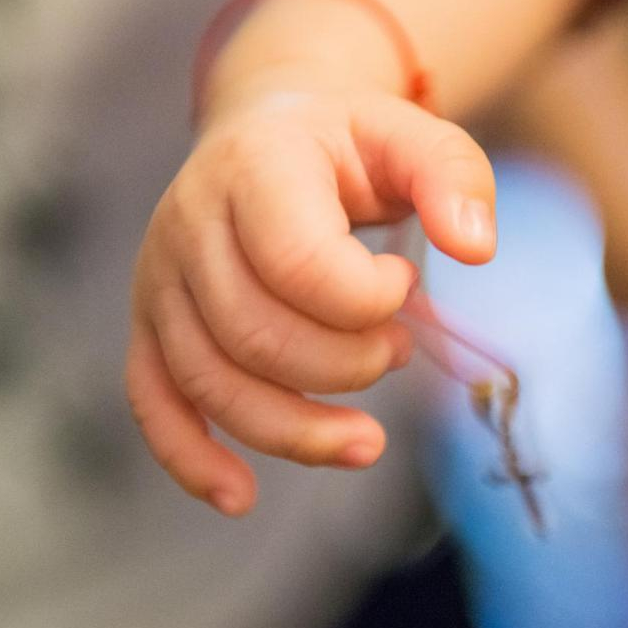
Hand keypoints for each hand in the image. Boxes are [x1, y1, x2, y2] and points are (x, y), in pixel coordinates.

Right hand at [125, 89, 495, 515]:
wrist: (268, 131)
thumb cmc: (351, 145)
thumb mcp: (413, 136)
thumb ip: (455, 178)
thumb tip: (477, 248)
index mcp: (256, 165)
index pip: (299, 264)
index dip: (368, 301)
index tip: (402, 284)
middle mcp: (190, 219)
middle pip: (256, 334)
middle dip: (346, 367)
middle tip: (397, 349)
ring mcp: (160, 275)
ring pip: (210, 381)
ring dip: (296, 429)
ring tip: (367, 439)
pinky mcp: (151, 320)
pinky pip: (153, 399)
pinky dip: (190, 458)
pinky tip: (241, 497)